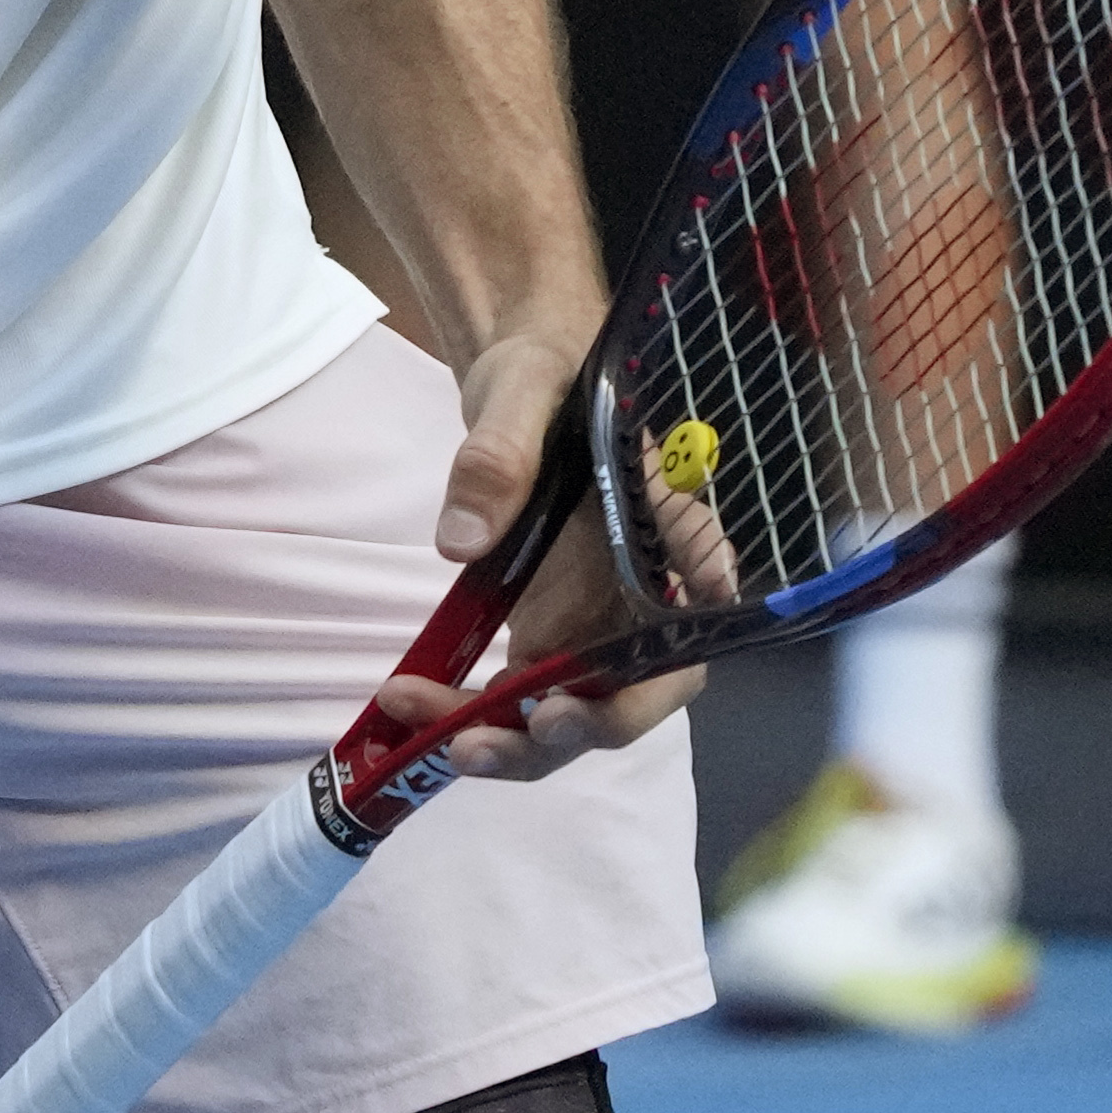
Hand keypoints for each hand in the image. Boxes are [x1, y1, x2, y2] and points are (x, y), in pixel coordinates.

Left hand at [368, 327, 706, 783]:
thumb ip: (500, 456)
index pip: (694, 619)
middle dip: (572, 727)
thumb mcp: (520, 391)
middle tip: (499, 735)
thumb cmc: (543, 371)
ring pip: (579, 708)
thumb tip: (460, 544)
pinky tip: (417, 702)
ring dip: (518, 741)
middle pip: (636, 689)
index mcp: (672, 531)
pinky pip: (527, 693)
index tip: (587, 698)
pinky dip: (477, 713)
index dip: (659, 676)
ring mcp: (601, 621)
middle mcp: (650, 593)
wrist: (521, 380)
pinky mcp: (554, 632)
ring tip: (442, 741)